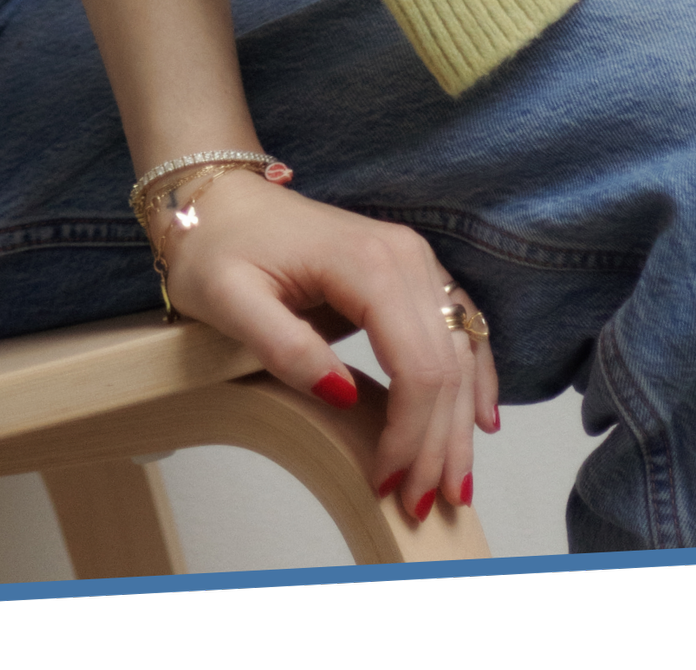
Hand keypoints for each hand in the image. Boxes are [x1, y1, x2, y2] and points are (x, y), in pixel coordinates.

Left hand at [150, 169, 497, 520]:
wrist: (218, 196)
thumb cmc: (216, 244)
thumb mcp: (227, 299)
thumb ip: (285, 348)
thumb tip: (344, 396)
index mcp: (366, 264)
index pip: (416, 366)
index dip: (408, 434)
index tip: (385, 481)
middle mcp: (404, 255)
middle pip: (446, 366)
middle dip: (438, 442)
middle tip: (419, 501)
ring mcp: (411, 257)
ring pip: (460, 351)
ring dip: (459, 421)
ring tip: (450, 482)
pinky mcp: (408, 267)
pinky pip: (459, 325)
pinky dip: (474, 375)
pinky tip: (480, 417)